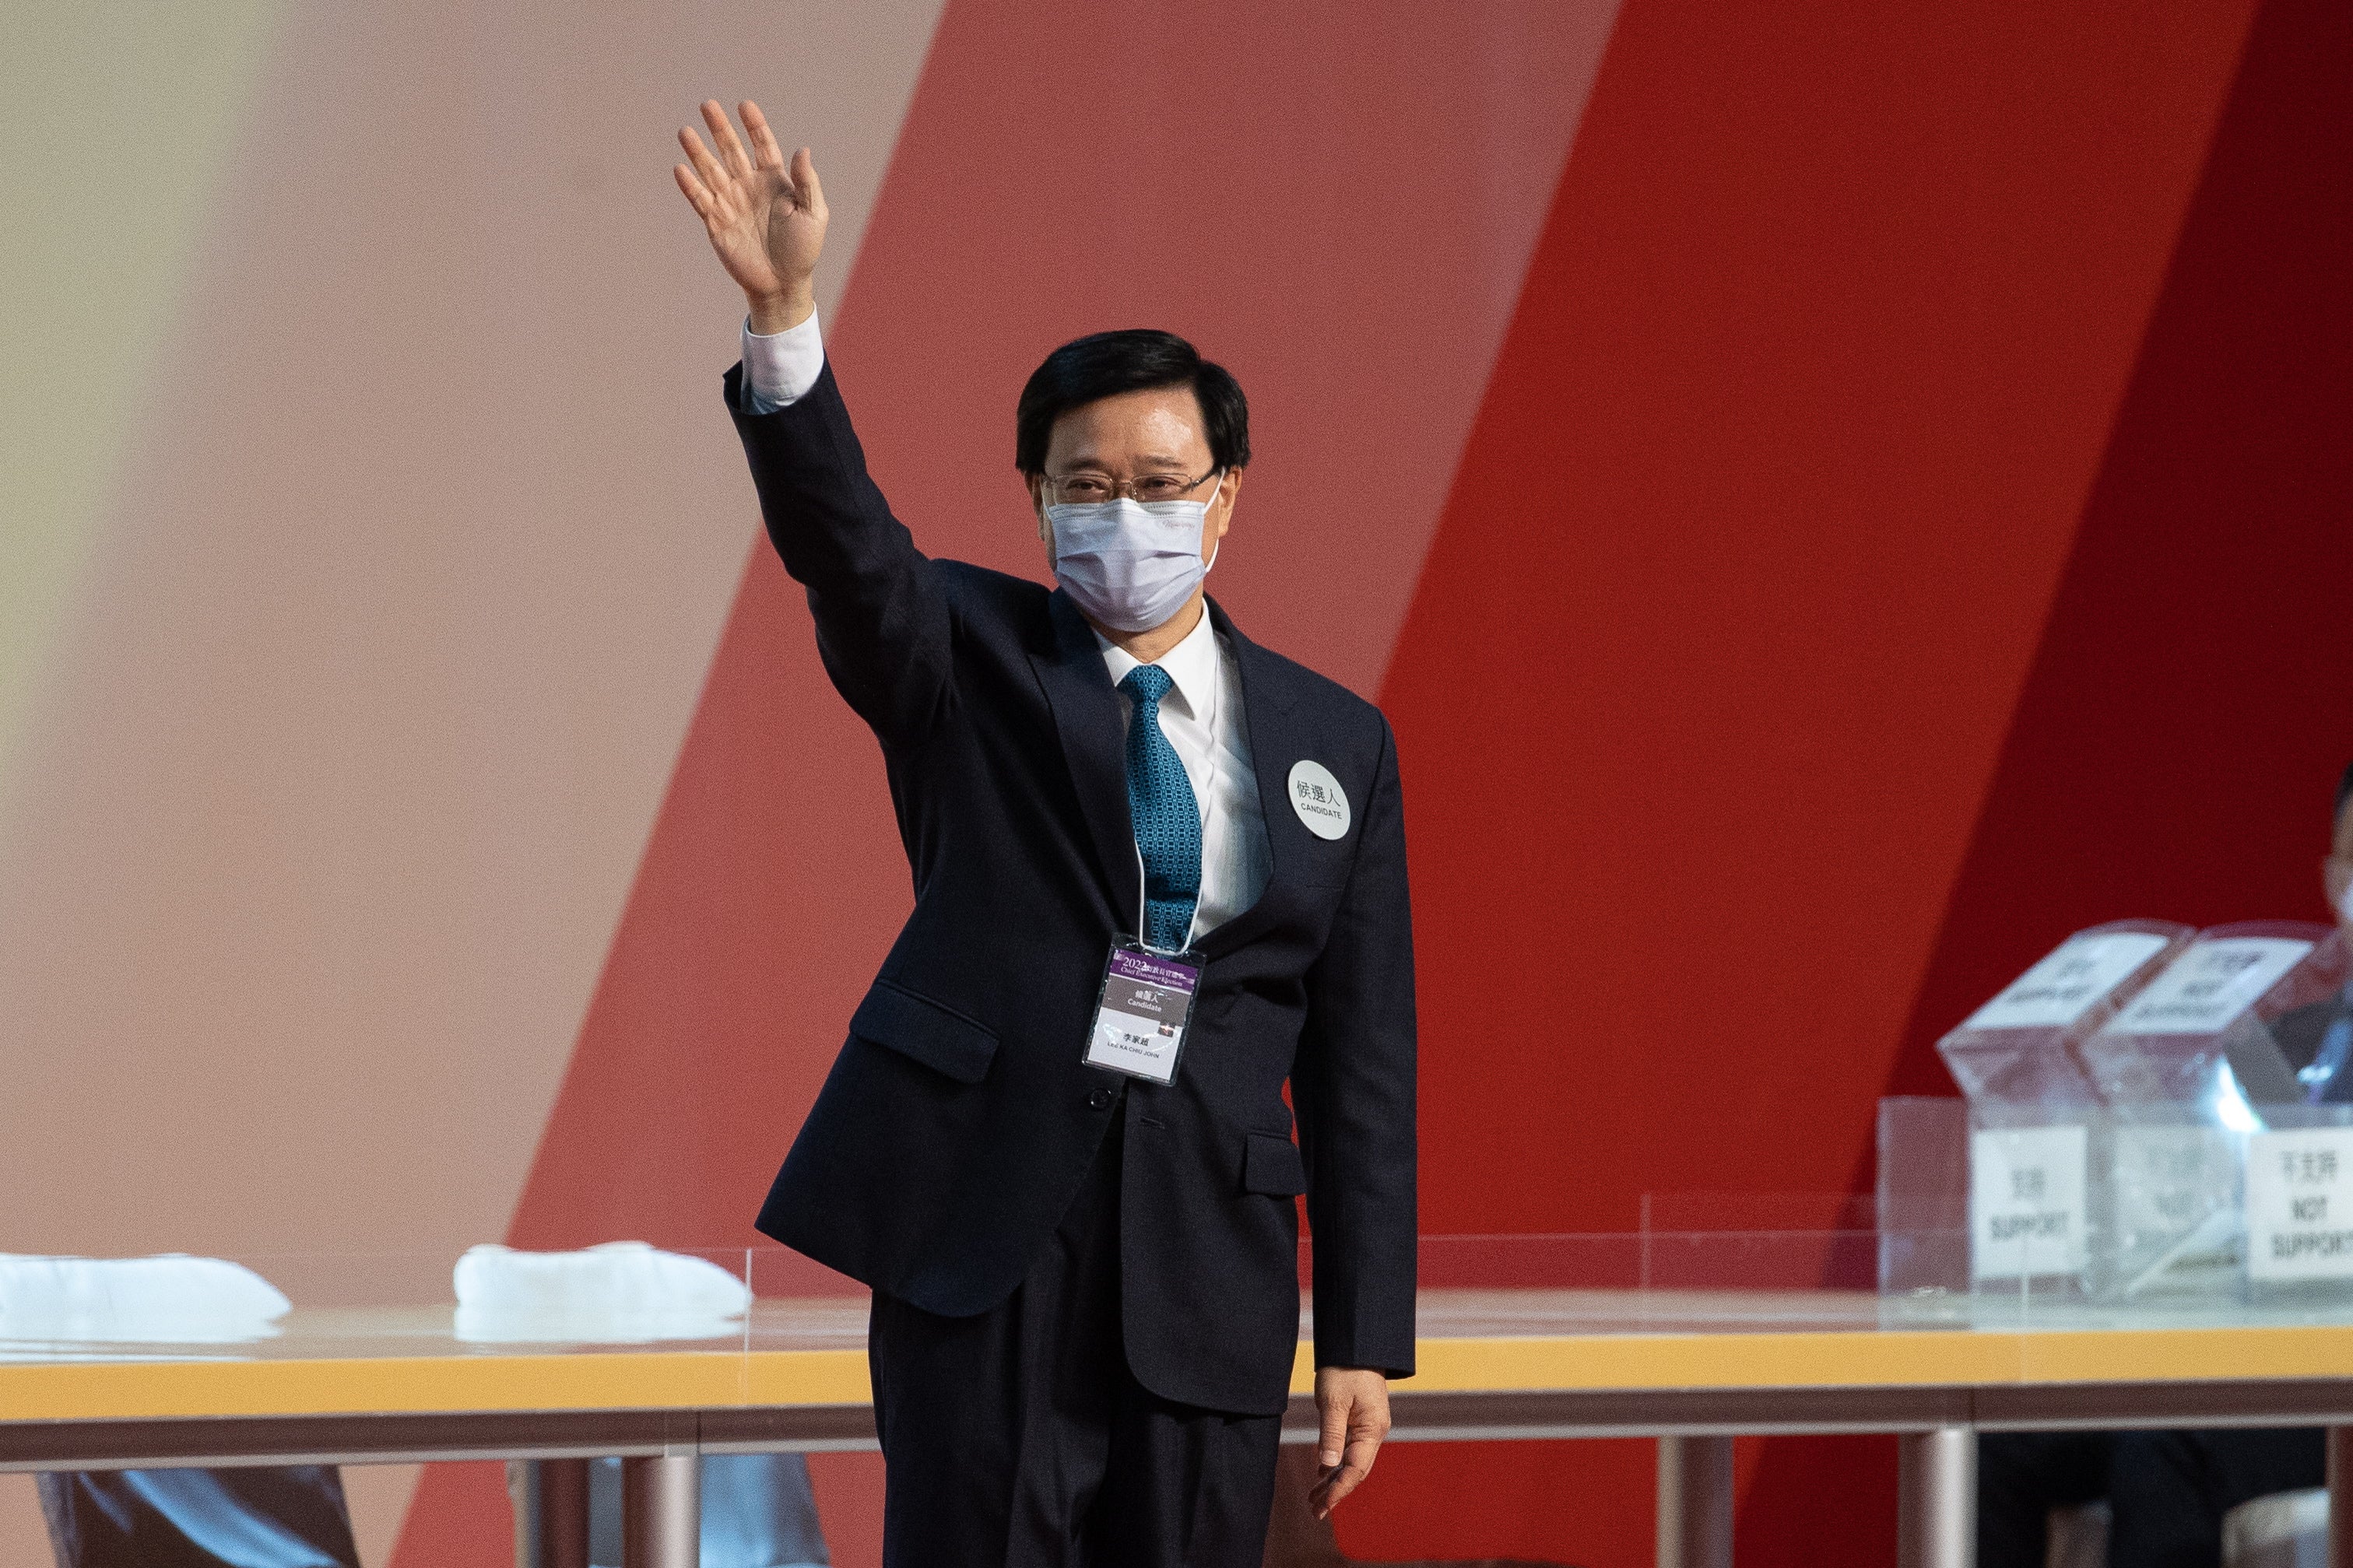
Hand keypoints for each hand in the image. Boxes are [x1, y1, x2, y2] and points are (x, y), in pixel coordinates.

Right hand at [673, 100, 826, 332]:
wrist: (783, 284)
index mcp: (774, 181)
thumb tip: (803, 150)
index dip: (754, 125)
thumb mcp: (814, 214)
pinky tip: (681, 169)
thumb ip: (807, 183)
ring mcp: (731, 202)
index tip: (744, 105)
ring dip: (698, 151)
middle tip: (707, 105)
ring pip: (711, 170)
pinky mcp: (716, 223)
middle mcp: (749, 186)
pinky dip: (690, 185)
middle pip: (731, 150)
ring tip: (685, 131)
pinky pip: (701, 200)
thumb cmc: (803, 250)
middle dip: (720, 128)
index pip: (762, 145)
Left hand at [1309, 1367, 1389, 1518]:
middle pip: (1355, 1470)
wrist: (1355, 1343)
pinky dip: (1335, 1463)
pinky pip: (1349, 1448)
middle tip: (1314, 1511)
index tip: (1323, 1507)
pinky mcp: (1360, 1420)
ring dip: (1333, 1480)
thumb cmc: (1345, 1369)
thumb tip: (1327, 1466)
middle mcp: (1374, 1432)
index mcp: (1372, 1429)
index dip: (1339, 1491)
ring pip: (1351, 1461)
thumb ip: (1331, 1434)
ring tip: (1314, 1498)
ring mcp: (1368, 1426)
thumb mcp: (1334, 1402)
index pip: (1355, 1469)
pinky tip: (1321, 1473)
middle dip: (1335, 1492)